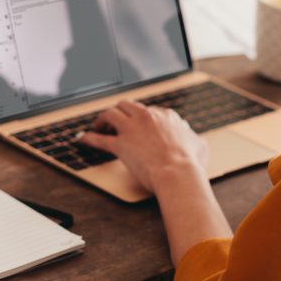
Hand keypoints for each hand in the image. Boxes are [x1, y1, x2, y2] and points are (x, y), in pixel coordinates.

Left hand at [77, 100, 208, 193]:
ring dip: (103, 120)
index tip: (138, 125)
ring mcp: (132, 129)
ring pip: (110, 113)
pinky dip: (88, 138)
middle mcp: (147, 117)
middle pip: (126, 105)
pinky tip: (82, 140)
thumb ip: (193, 138)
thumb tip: (195, 140)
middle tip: (116, 123)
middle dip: (120, 112)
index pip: (149, 111)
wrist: (178, 174)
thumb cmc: (189, 163)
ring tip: (100, 127)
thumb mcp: (199, 145)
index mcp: (165, 116)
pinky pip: (98, 139)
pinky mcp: (120, 144)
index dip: (142, 119)